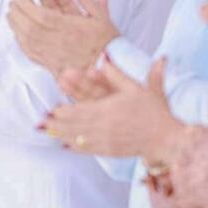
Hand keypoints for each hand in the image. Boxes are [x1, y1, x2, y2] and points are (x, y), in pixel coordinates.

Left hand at [7, 0, 118, 75]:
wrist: (111, 71)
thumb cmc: (108, 45)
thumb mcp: (103, 19)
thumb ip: (90, 2)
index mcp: (68, 28)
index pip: (39, 14)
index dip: (26, 4)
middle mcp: (58, 41)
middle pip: (29, 25)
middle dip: (17, 12)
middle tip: (12, 3)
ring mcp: (52, 54)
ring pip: (27, 40)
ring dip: (15, 26)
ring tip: (10, 15)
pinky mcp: (51, 65)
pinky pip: (31, 53)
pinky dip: (21, 43)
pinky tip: (17, 35)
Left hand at [44, 59, 183, 160]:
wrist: (167, 139)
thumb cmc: (155, 112)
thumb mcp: (139, 88)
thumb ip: (118, 74)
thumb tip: (105, 56)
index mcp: (110, 109)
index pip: (82, 110)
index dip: (65, 111)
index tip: (51, 109)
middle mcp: (106, 126)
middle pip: (76, 124)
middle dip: (57, 124)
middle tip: (40, 122)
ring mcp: (108, 140)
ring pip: (80, 137)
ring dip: (62, 134)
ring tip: (47, 132)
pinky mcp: (112, 151)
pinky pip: (90, 149)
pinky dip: (76, 147)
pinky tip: (65, 145)